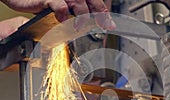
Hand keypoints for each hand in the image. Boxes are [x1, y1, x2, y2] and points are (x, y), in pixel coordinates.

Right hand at [0, 0, 115, 29]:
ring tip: (81, 26)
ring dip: (83, 16)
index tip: (110, 25)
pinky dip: (63, 15)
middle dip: (99, 15)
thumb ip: (76, 12)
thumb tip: (89, 24)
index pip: (96, 2)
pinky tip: (62, 20)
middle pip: (92, 1)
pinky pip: (60, 6)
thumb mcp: (62, 4)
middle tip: (103, 26)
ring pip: (79, 3)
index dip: (104, 14)